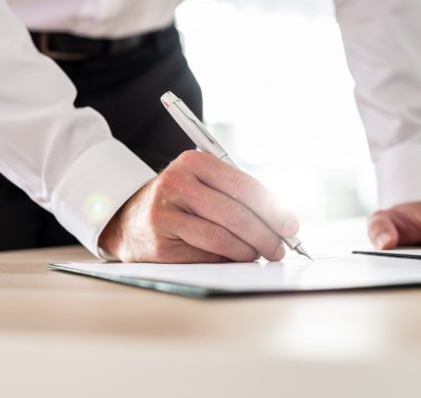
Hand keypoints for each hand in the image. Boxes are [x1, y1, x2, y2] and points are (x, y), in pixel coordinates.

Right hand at [98, 151, 299, 262]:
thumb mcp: (202, 184)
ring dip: (249, 249)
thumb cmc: (178, 201)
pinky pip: (205, 254)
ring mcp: (166, 212)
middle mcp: (177, 182)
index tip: (290, 225)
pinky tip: (237, 258)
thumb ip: (235, 195)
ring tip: (261, 254)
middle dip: (266, 234)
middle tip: (280, 247)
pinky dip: (228, 258)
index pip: (243, 185)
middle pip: (235, 213)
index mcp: (194, 162)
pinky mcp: (160, 240)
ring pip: (222, 236)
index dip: (272, 208)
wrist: (130, 218)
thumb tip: (278, 221)